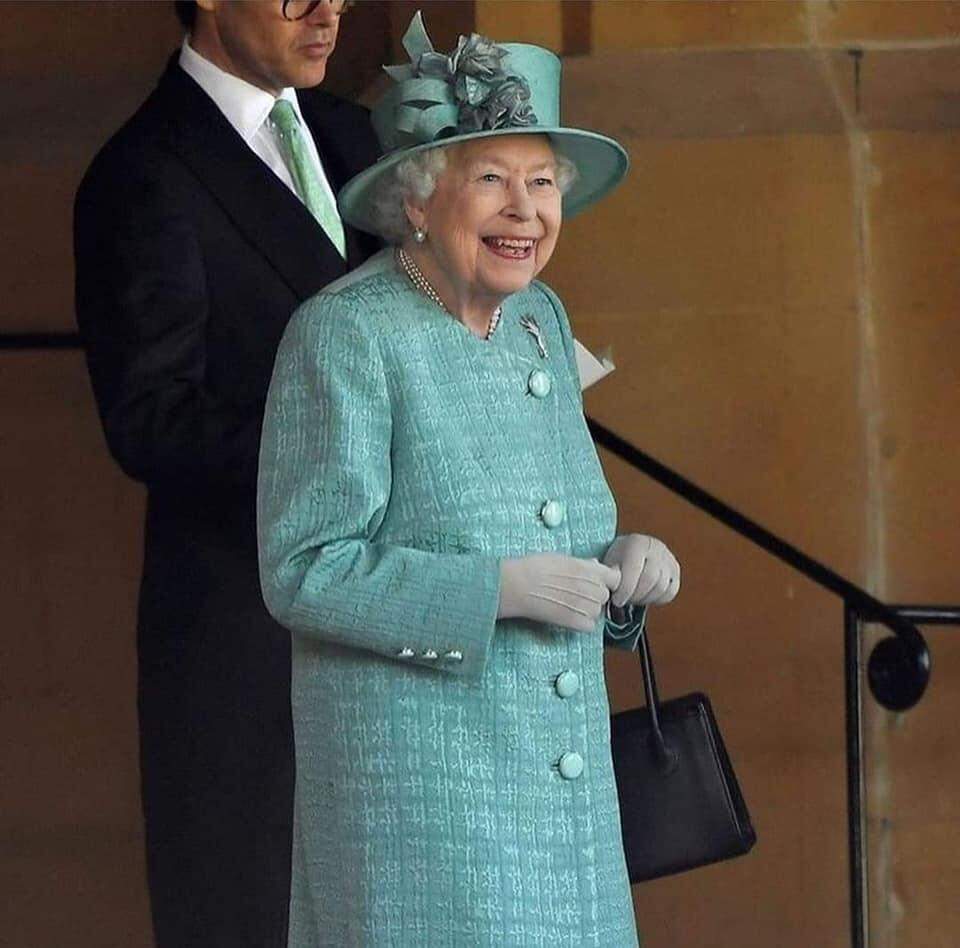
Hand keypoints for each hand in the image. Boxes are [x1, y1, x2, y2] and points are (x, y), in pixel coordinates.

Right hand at [497, 553, 620, 632]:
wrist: (517, 584)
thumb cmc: (533, 567)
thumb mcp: (561, 558)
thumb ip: (583, 564)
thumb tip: (596, 565)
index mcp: (588, 569)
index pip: (615, 578)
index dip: (608, 581)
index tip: (598, 583)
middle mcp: (590, 587)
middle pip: (605, 595)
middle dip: (595, 595)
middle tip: (575, 594)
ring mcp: (583, 605)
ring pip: (597, 611)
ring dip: (588, 610)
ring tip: (568, 605)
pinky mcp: (574, 621)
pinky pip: (589, 626)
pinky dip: (582, 623)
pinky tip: (567, 616)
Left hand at [603, 534, 679, 607]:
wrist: (630, 550)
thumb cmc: (617, 558)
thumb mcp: (608, 562)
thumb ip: (610, 574)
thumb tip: (609, 586)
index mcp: (636, 542)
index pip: (634, 570)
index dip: (625, 589)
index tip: (617, 600)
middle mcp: (655, 547)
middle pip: (650, 579)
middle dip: (635, 595)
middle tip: (624, 600)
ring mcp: (668, 558)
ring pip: (661, 587)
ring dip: (645, 598)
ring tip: (633, 597)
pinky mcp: (675, 570)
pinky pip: (671, 591)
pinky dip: (658, 599)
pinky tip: (645, 596)